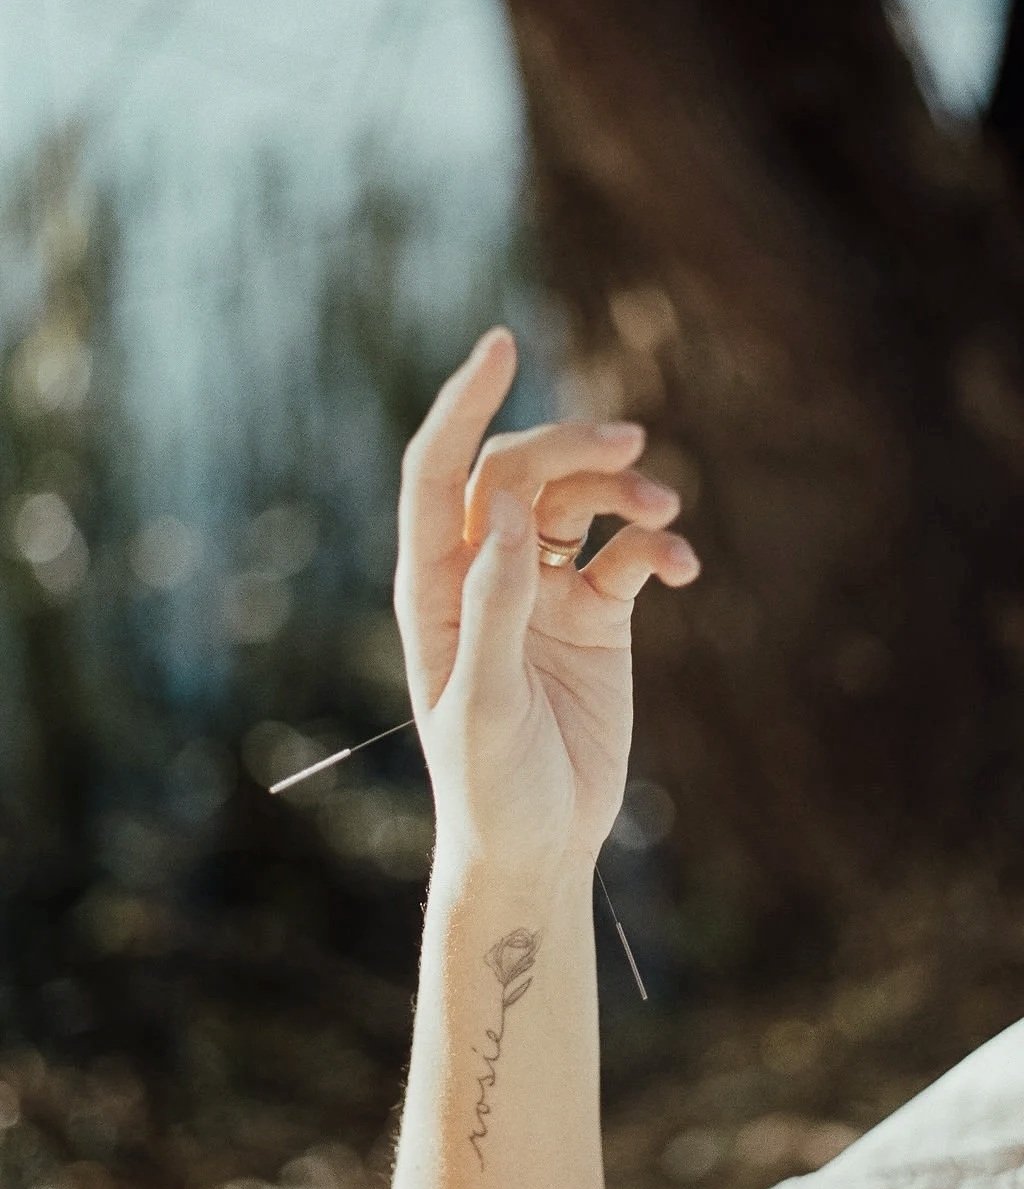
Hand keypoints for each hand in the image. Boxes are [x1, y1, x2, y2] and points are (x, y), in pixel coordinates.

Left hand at [393, 326, 699, 874]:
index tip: (501, 344)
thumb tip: (509, 509)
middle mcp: (483, 576)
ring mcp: (540, 592)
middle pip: (520, 475)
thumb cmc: (490, 786)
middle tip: (629, 449)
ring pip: (579, 504)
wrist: (539, 844)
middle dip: (572, 450)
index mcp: (434, 588)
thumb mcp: (482, 703)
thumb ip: (493, 607)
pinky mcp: (594, 617)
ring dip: (623, 493)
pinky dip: (655, 549)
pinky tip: (680, 570)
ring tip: (666, 513)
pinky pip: (626, 556)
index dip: (464, 405)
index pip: (439, 473)